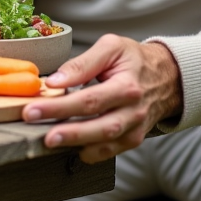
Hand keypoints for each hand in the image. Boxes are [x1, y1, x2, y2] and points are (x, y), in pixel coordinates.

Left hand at [21, 35, 181, 163]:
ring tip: (49, 142)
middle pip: (97, 126)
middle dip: (66, 132)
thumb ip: (82, 63)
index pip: (89, 99)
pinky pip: (109, 152)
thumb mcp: (111, 48)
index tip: (34, 108)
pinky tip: (69, 147)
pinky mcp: (133, 140)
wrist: (167, 77)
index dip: (60, 106)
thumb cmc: (134, 60)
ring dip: (75, 145)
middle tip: (39, 132)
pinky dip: (89, 153)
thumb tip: (54, 81)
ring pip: (104, 143)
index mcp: (127, 86)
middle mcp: (133, 111)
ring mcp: (134, 128)